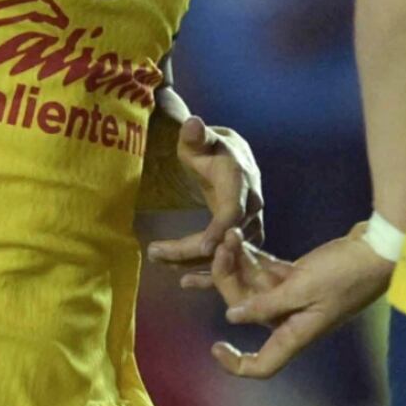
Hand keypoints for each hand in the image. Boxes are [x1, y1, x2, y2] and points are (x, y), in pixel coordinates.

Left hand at [141, 113, 265, 286]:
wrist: (233, 158)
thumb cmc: (211, 148)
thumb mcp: (200, 141)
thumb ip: (195, 136)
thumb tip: (193, 123)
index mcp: (241, 184)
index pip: (234, 212)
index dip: (221, 231)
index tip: (204, 247)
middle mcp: (251, 208)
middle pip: (226, 240)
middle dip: (192, 251)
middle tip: (155, 252)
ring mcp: (249, 226)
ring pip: (227, 254)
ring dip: (194, 263)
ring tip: (160, 261)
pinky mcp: (243, 238)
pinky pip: (230, 260)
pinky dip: (209, 273)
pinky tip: (185, 282)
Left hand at [208, 228, 395, 380]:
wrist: (380, 249)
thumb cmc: (347, 273)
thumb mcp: (303, 288)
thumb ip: (266, 303)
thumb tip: (232, 317)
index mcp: (295, 332)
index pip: (263, 365)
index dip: (237, 364)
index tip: (216, 346)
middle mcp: (292, 319)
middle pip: (246, 310)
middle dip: (228, 281)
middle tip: (221, 248)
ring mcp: (295, 298)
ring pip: (252, 287)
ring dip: (237, 263)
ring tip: (229, 236)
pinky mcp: (299, 278)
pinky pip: (265, 272)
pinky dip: (251, 258)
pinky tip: (237, 239)